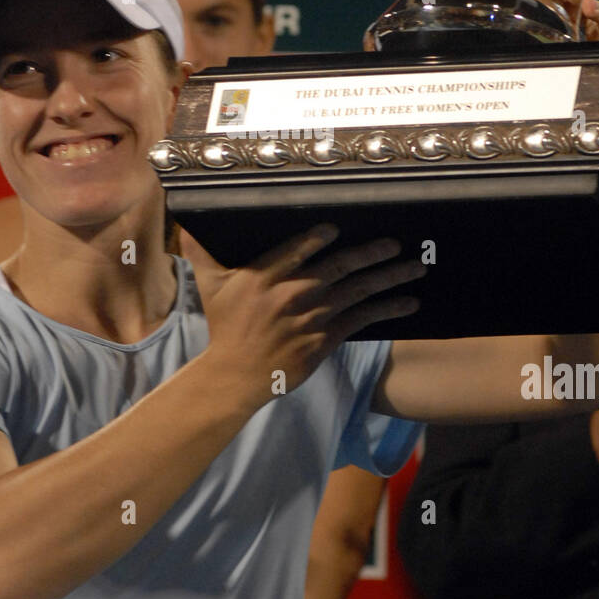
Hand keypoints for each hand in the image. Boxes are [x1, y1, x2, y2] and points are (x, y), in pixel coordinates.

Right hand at [179, 225, 424, 408]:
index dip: (318, 238)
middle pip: (338, 268)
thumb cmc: (226, 328)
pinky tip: (409, 303)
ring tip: (415, 267)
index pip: (296, 250)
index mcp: (265, 277)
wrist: (237, 375)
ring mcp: (311, 318)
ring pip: (357, 292)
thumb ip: (201, 252)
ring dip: (389, 278)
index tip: (337, 228)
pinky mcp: (325, 340)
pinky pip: (361, 320)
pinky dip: (387, 310)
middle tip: (396, 243)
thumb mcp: (212, 287)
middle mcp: (292, 295)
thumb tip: (183, 223)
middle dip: (370, 254)